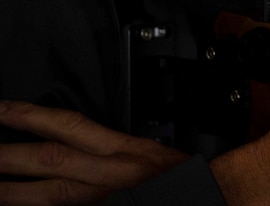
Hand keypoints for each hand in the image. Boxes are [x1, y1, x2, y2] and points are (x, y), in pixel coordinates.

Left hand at [0, 101, 188, 205]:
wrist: (210, 195)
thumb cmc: (179, 176)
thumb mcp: (146, 150)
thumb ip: (110, 147)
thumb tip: (71, 139)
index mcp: (123, 148)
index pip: (70, 125)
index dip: (32, 116)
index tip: (3, 109)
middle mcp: (111, 173)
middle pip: (51, 158)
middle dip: (9, 154)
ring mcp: (104, 200)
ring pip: (50, 195)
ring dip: (12, 191)